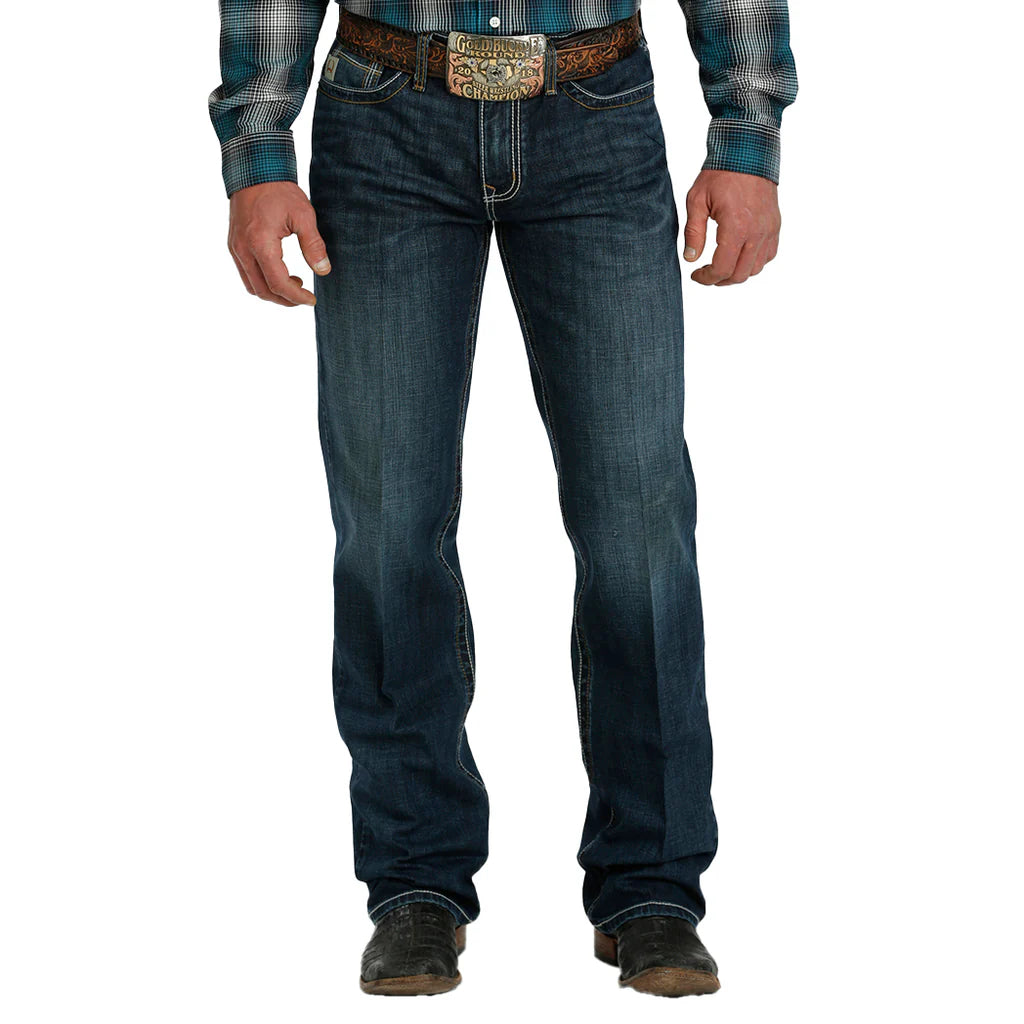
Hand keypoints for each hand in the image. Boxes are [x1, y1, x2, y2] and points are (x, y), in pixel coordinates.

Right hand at [227, 181, 330, 305]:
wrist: (254, 170)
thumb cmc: (279, 190)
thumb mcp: (303, 215)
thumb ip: (314, 245)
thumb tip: (324, 271)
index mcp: (260, 243)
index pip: (278, 283)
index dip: (296, 297)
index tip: (312, 300)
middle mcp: (243, 249)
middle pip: (263, 291)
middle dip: (285, 300)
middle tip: (304, 297)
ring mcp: (235, 248)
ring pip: (252, 286)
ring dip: (273, 292)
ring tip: (294, 284)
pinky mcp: (234, 245)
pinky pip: (246, 274)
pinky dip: (262, 281)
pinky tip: (279, 272)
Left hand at [683, 170, 780, 285]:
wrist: (748, 152)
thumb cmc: (721, 173)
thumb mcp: (697, 201)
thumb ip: (693, 233)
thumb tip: (690, 258)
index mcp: (736, 227)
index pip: (722, 268)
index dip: (706, 278)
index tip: (695, 275)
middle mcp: (756, 232)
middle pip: (740, 274)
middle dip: (720, 280)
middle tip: (707, 274)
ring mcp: (769, 230)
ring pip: (756, 268)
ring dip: (738, 273)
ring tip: (722, 266)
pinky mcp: (775, 225)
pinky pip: (768, 255)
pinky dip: (754, 262)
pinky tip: (740, 255)